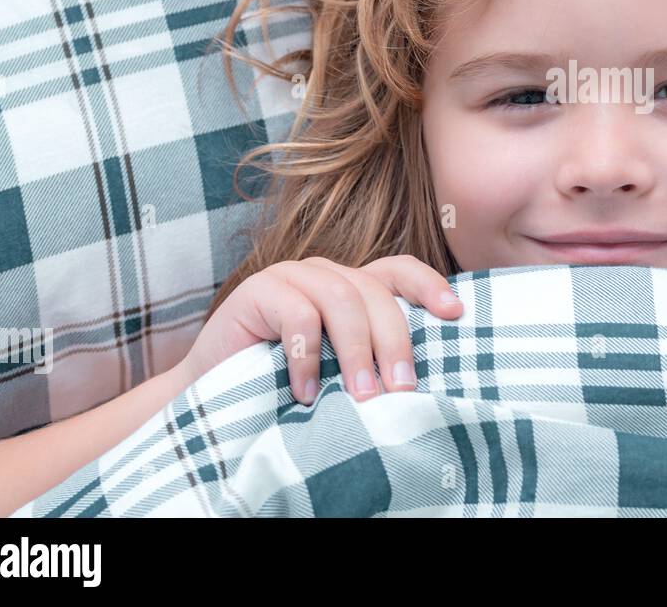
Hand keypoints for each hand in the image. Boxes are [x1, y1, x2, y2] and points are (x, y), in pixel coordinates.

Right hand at [179, 255, 461, 404]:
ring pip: (341, 300)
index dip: (429, 285)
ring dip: (356, 351)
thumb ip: (370, 360)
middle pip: (375, 293)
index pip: (399, 270)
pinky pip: (297, 315)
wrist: (212, 391)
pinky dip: (307, 357)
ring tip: (362, 396)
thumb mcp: (336, 370)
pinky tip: (305, 393)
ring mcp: (292, 276)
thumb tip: (416, 383)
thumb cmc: (284, 383)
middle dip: (394, 342)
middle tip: (400, 388)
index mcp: (352, 286)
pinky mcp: (258, 289)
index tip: (455, 313)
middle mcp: (326, 273)